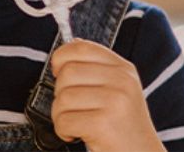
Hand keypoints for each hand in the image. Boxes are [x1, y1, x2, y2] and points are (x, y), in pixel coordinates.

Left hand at [49, 39, 164, 151]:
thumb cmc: (121, 126)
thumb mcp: (117, 90)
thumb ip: (95, 68)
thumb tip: (67, 48)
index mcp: (123, 69)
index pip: (81, 47)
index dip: (61, 58)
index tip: (59, 73)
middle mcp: (122, 81)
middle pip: (67, 73)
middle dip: (60, 94)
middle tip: (74, 109)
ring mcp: (115, 102)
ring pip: (62, 98)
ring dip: (61, 116)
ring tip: (78, 124)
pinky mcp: (104, 124)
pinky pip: (64, 120)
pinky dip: (64, 131)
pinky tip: (78, 135)